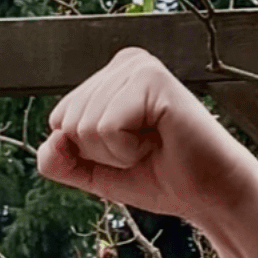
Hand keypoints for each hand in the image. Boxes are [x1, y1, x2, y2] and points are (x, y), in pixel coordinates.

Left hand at [36, 49, 257, 226]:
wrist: (206, 194)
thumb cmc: (158, 177)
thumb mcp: (94, 172)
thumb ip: (59, 160)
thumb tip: (50, 140)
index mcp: (108, 77)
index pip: (59, 120)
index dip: (88, 152)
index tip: (128, 150)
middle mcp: (123, 63)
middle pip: (68, 122)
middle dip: (101, 153)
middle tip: (143, 150)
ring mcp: (139, 66)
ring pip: (85, 126)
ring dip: (116, 153)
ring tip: (152, 145)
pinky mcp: (153, 79)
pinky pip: (107, 127)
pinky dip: (128, 149)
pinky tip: (159, 140)